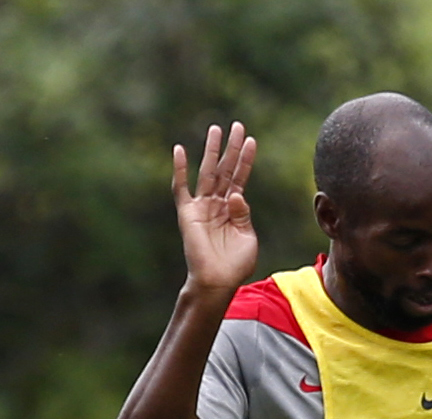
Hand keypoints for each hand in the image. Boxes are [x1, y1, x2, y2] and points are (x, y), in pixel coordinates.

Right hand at [172, 123, 257, 293]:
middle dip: (231, 148)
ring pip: (207, 172)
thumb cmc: (235, 264)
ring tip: (216, 129)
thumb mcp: (247, 237)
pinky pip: (181, 188)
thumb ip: (243, 214)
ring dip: (211, 151)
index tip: (251, 140)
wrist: (217, 281)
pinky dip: (179, 169)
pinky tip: (179, 150)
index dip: (246, 160)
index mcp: (235, 209)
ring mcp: (202, 206)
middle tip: (237, 125)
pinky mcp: (187, 212)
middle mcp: (218, 203)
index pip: (240, 178)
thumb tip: (237, 194)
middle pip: (225, 169)